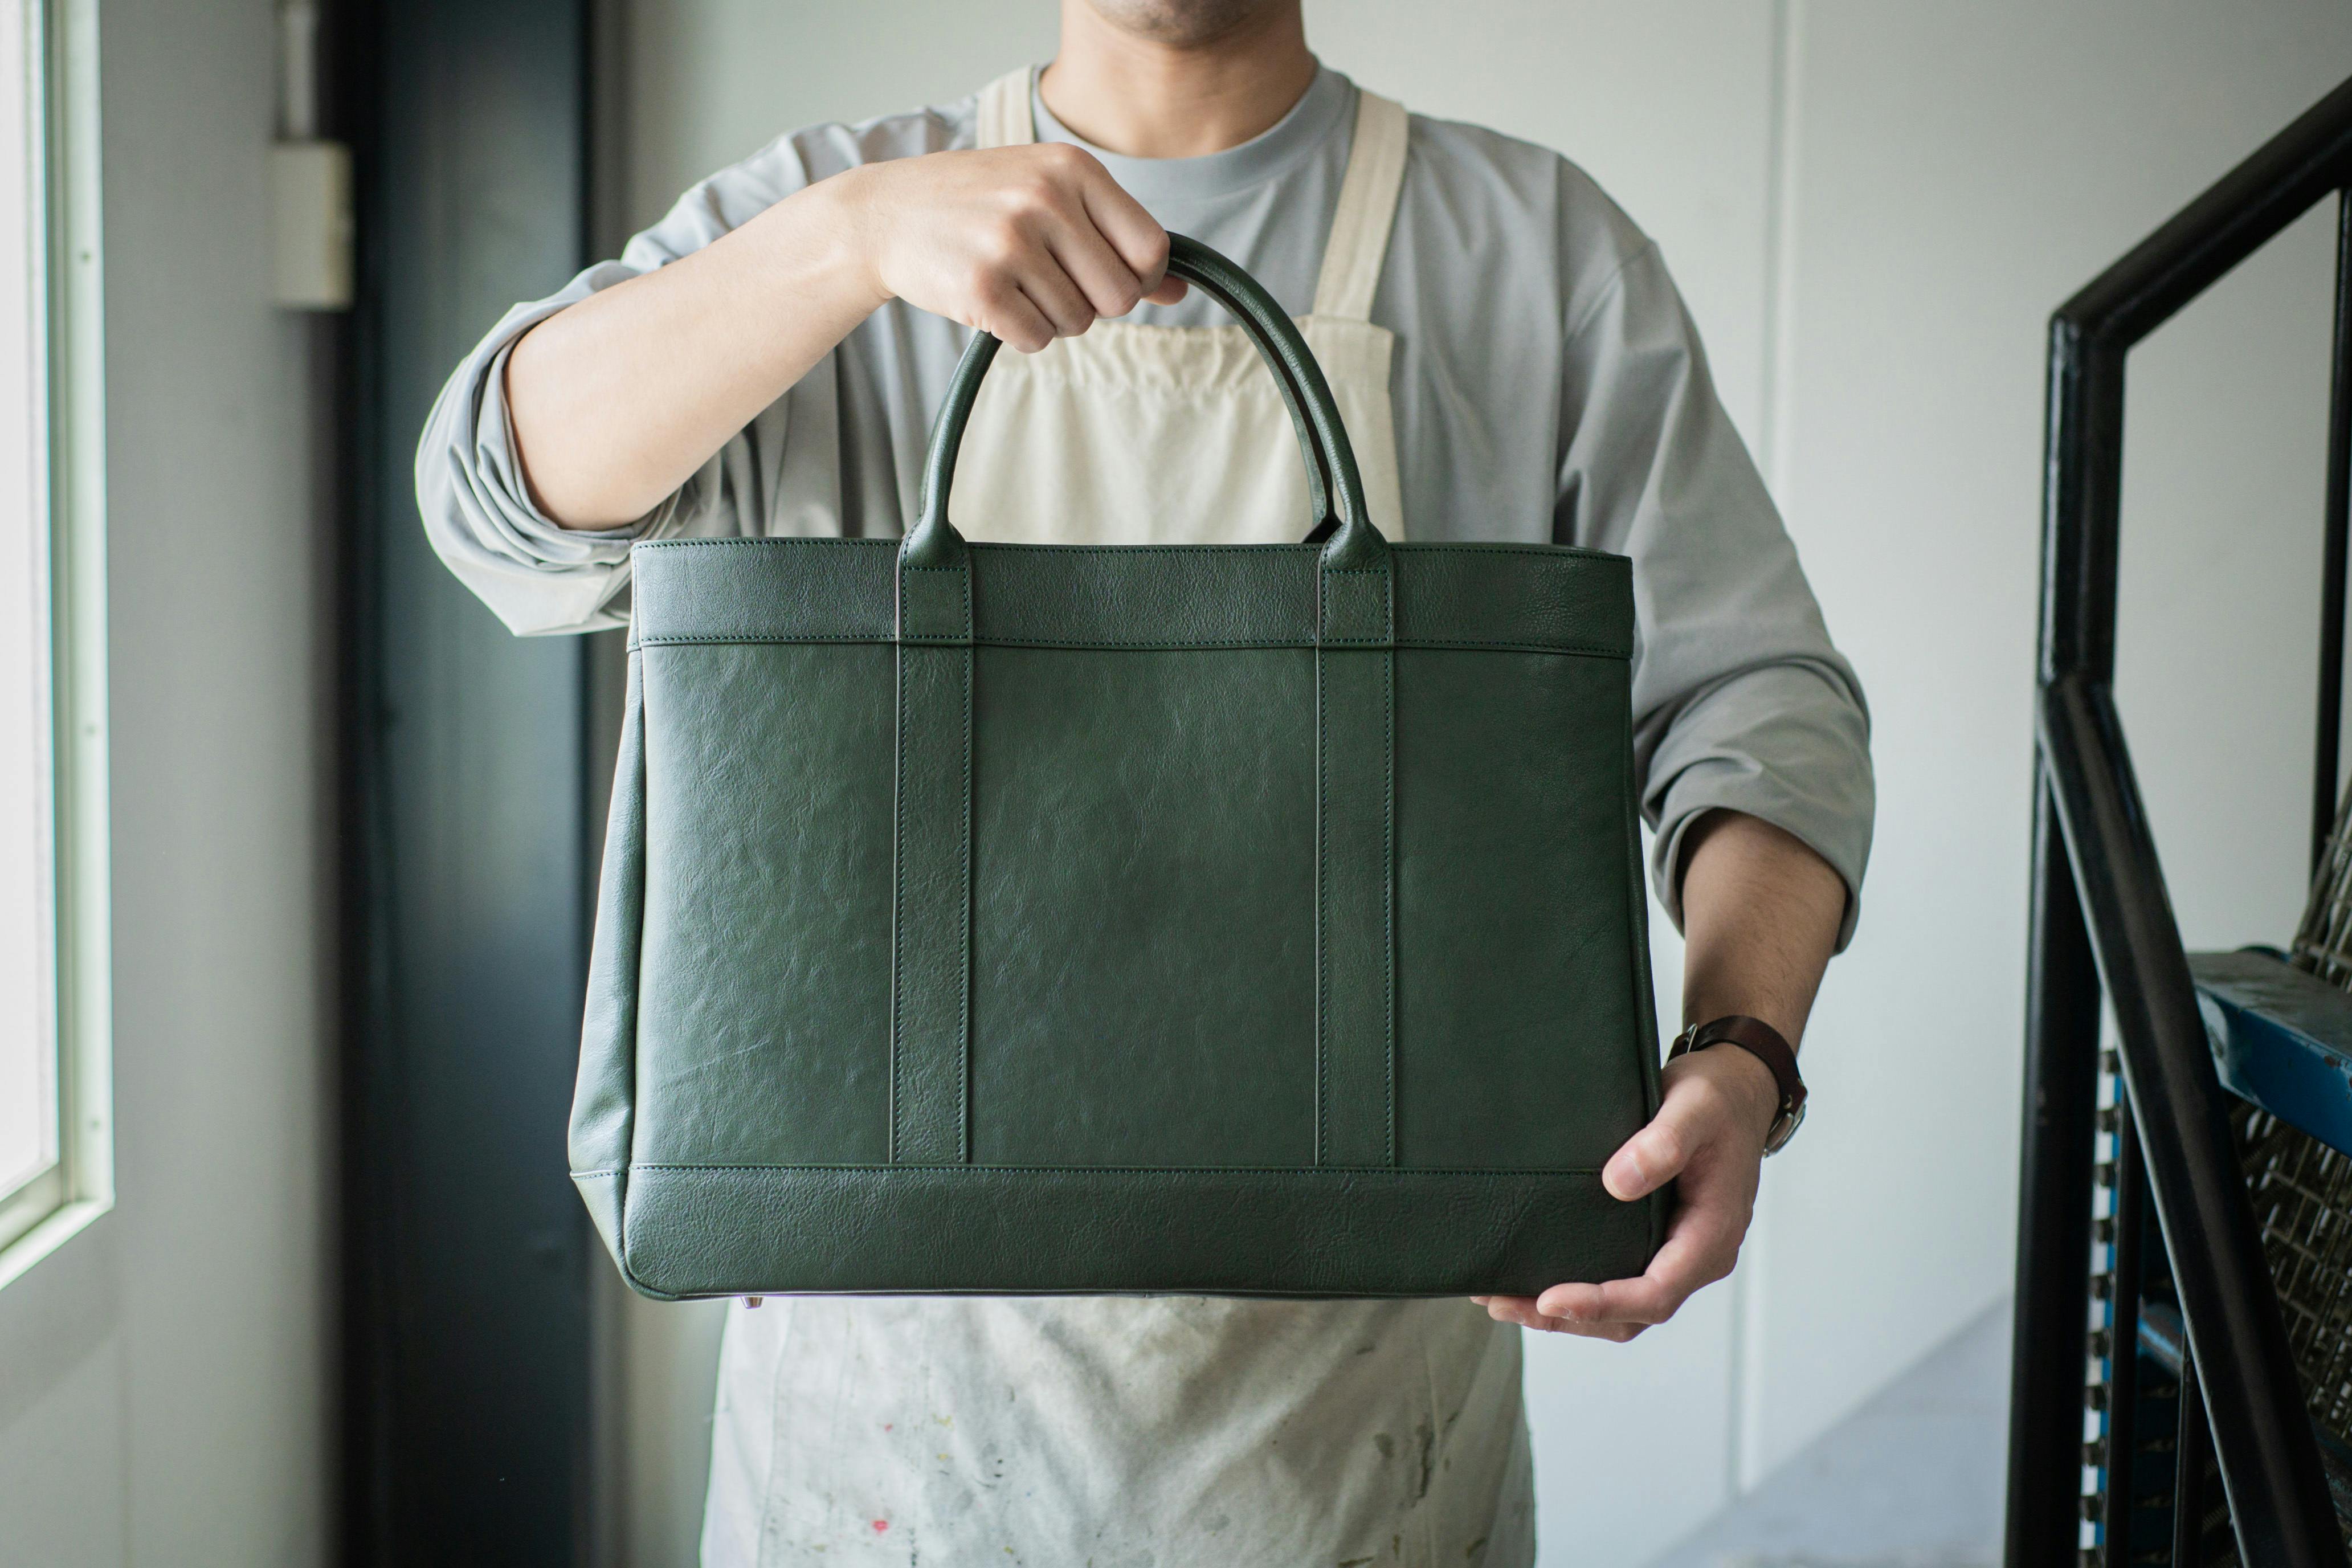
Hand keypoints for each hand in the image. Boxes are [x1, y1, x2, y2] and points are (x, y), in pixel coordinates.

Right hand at [830, 144, 1187, 352]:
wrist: (886, 213)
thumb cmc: (979, 204)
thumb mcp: (1050, 195)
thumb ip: (1116, 238)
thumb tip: (1179, 291)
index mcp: (1073, 169)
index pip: (1150, 249)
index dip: (1138, 278)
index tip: (1109, 276)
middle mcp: (1045, 199)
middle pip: (1119, 296)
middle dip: (1092, 303)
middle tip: (1050, 283)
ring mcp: (1011, 243)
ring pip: (1077, 322)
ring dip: (1050, 317)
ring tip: (1013, 282)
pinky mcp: (982, 288)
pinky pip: (1037, 339)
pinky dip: (1020, 333)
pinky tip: (993, 300)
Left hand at [1474, 1042, 1779, 1340]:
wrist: (1736, 1091)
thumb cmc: (1719, 1100)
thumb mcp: (1695, 1109)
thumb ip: (1664, 1143)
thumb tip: (1618, 1183)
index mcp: (1711, 1234)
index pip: (1655, 1292)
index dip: (1601, 1303)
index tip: (1550, 1298)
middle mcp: (1696, 1256)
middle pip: (1632, 1314)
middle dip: (1570, 1317)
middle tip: (1505, 1302)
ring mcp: (1677, 1253)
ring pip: (1624, 1308)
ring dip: (1568, 1312)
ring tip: (1505, 1299)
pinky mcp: (1658, 1242)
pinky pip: (1622, 1281)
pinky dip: (1581, 1291)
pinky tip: (1536, 1277)